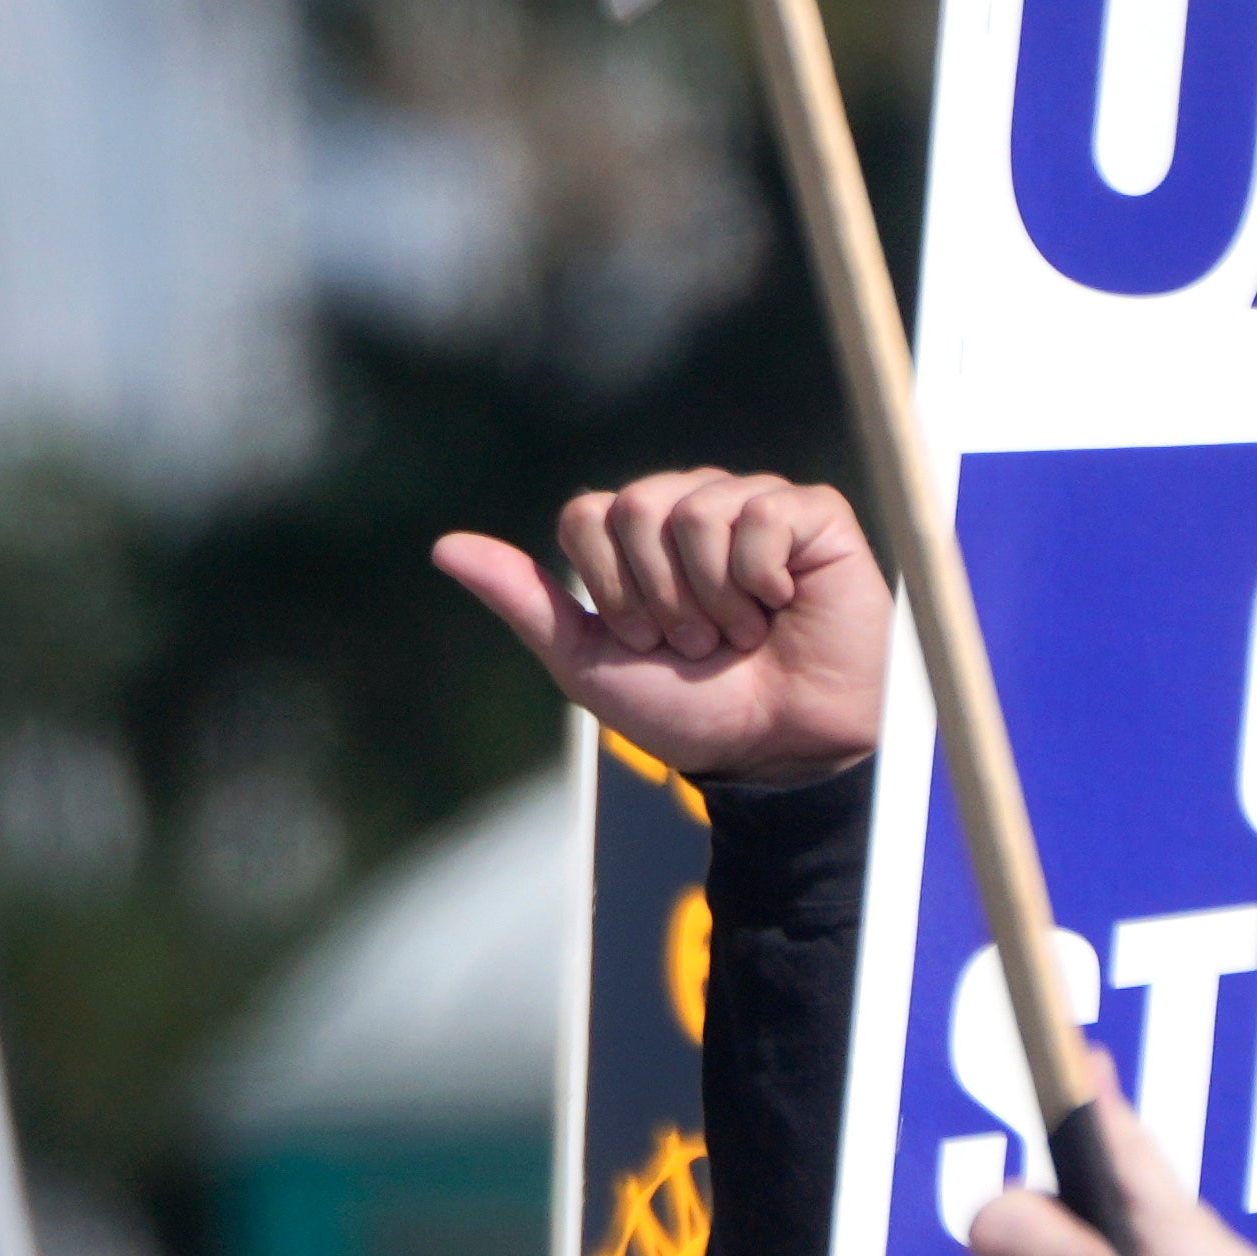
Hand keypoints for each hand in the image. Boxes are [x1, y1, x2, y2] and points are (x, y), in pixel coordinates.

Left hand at [435, 472, 889, 782]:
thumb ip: (526, 603)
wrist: (776, 751)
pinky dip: (762, 578)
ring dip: (713, 599)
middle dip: (659, 596)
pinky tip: (780, 606)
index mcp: (636, 534)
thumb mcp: (589, 664)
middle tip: (696, 643)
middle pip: (636, 506)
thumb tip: (443, 547)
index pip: (587, 515)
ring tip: (741, 634)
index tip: (645, 640)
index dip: (610, 588)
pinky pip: (763, 512)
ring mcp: (753, 504)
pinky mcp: (812, 516)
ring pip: (696, 510)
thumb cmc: (688, 710)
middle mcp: (691, 505)